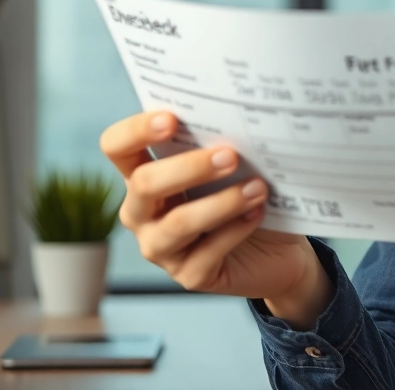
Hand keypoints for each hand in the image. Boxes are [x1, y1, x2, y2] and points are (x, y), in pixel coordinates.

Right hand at [100, 111, 331, 327]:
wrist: (278, 249)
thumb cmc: (245, 193)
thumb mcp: (230, 166)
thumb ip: (218, 143)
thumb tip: (234, 119)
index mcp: (143, 175)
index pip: (117, 147)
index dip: (136, 131)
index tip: (171, 119)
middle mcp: (141, 213)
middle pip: (145, 184)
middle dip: (189, 167)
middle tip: (231, 156)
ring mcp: (160, 248)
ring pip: (178, 223)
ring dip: (221, 203)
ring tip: (257, 187)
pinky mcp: (189, 275)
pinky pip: (208, 251)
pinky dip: (236, 229)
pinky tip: (257, 212)